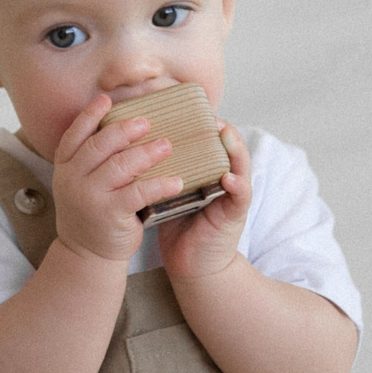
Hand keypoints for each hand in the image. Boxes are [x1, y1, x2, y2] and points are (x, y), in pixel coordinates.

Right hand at [48, 94, 181, 263]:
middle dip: (124, 130)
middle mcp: (72, 179)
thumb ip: (93, 159)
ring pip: (120, 165)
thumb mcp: (82, 183)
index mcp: (65, 167)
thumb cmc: (92, 212)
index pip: (75, 135)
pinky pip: (139, 192)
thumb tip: (123, 127)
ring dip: (146, 152)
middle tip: (146, 122)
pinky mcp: (109, 213)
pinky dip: (160, 184)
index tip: (106, 100)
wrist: (87, 254)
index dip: (90, 115)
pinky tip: (177, 181)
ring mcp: (89, 196)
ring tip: (166, 145)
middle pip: (100, 145)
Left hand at [160, 121, 250, 286]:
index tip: (188, 107)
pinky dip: (237, 184)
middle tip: (209, 113)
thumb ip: (160, 169)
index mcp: (206, 171)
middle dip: (221, 128)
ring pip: (240, 165)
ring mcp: (232, 196)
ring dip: (235, 148)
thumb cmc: (177, 226)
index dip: (202, 123)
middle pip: (228, 146)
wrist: (190, 265)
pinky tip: (228, 177)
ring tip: (225, 133)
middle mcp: (223, 178)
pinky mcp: (235, 215)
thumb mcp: (167, 191)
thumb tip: (130, 142)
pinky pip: (241, 196)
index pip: (209, 141)